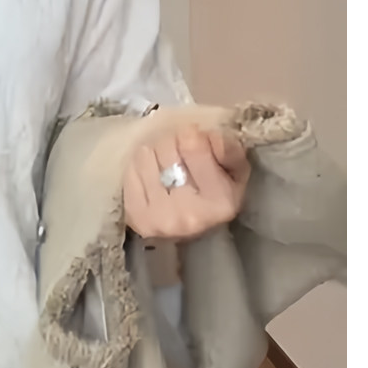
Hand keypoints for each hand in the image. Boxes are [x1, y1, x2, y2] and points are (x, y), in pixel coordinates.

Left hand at [123, 124, 250, 241]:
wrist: (188, 235)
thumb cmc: (216, 198)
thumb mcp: (236, 174)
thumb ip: (228, 149)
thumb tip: (206, 133)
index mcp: (219, 200)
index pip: (193, 144)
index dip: (193, 135)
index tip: (195, 140)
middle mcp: (187, 211)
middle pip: (167, 146)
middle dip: (173, 141)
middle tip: (178, 150)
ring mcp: (157, 215)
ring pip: (147, 154)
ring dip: (155, 151)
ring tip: (165, 162)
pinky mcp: (135, 214)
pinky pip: (131, 169)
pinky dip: (140, 165)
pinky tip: (151, 174)